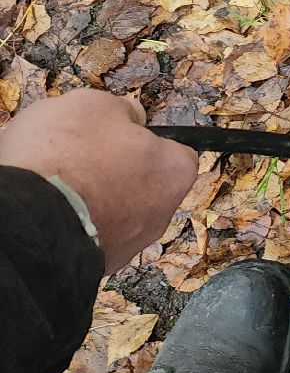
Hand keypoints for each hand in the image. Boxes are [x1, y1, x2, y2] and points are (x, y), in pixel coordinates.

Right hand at [0, 91, 197, 270]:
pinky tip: (52, 211)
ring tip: (58, 186)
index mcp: (175, 172)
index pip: (174, 154)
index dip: (144, 143)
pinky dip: (75, 223)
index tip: (117, 138)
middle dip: (117, 175)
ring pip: (116, 215)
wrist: (31, 220)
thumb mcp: (93, 107)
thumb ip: (121, 110)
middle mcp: (163, 214)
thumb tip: (133, 115)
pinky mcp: (99, 265)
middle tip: (80, 161)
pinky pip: (90, 236)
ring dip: (94, 201)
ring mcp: (131, 244)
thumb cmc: (68, 156)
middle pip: (144, 186)